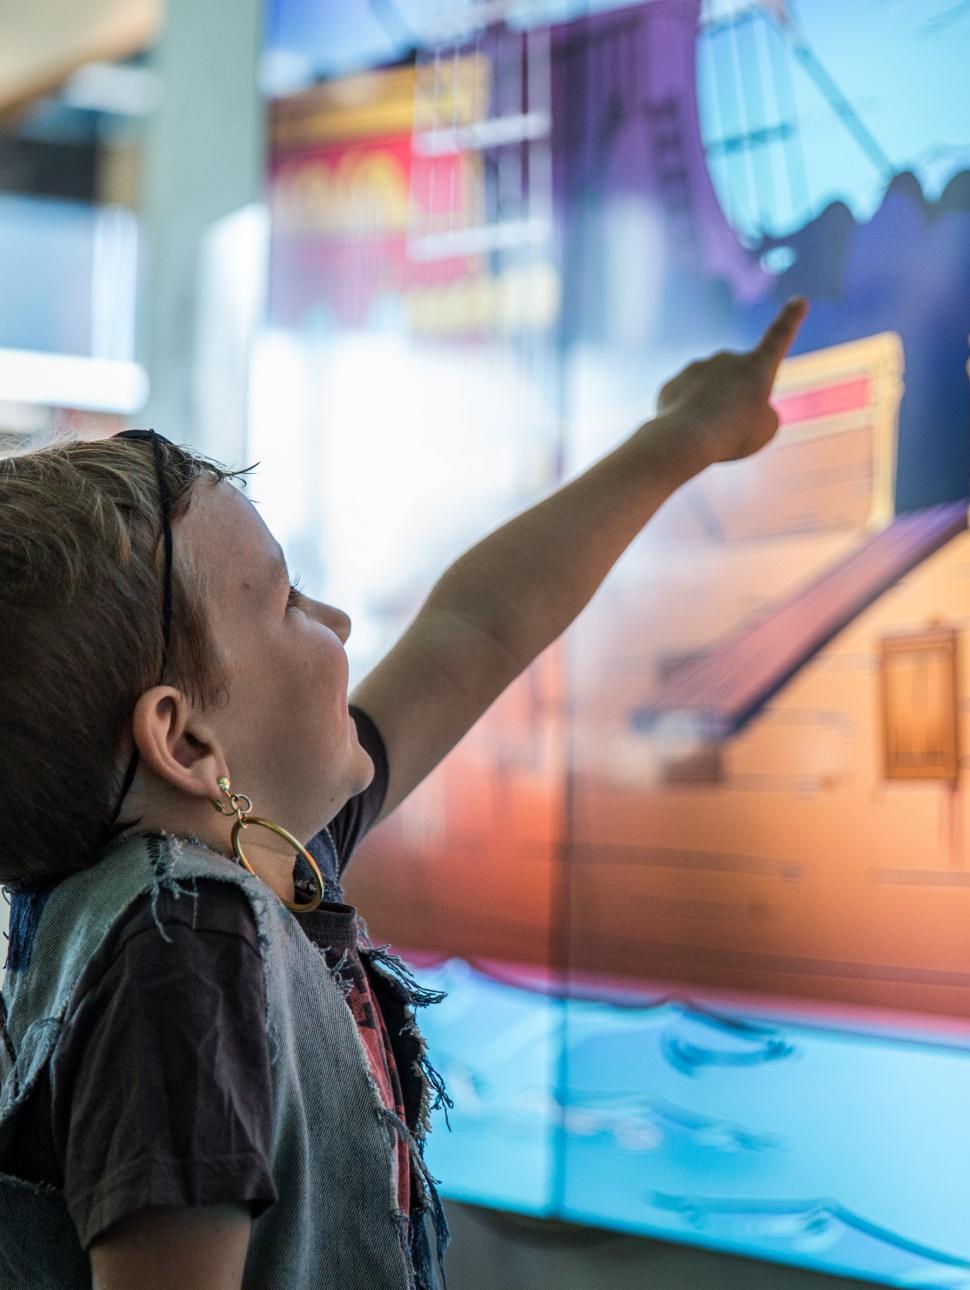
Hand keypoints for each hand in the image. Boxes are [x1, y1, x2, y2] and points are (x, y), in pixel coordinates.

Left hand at [655, 297, 808, 464]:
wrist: (686, 437)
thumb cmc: (734, 433)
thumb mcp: (764, 429)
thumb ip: (758, 414)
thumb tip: (734, 407)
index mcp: (757, 366)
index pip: (779, 338)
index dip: (790, 320)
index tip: (799, 300)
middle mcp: (726, 359)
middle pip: (736, 385)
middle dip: (734, 405)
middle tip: (731, 429)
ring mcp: (696, 368)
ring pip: (707, 396)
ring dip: (709, 414)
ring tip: (708, 434)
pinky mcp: (671, 384)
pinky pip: (684, 404)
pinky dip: (687, 420)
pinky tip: (685, 432)